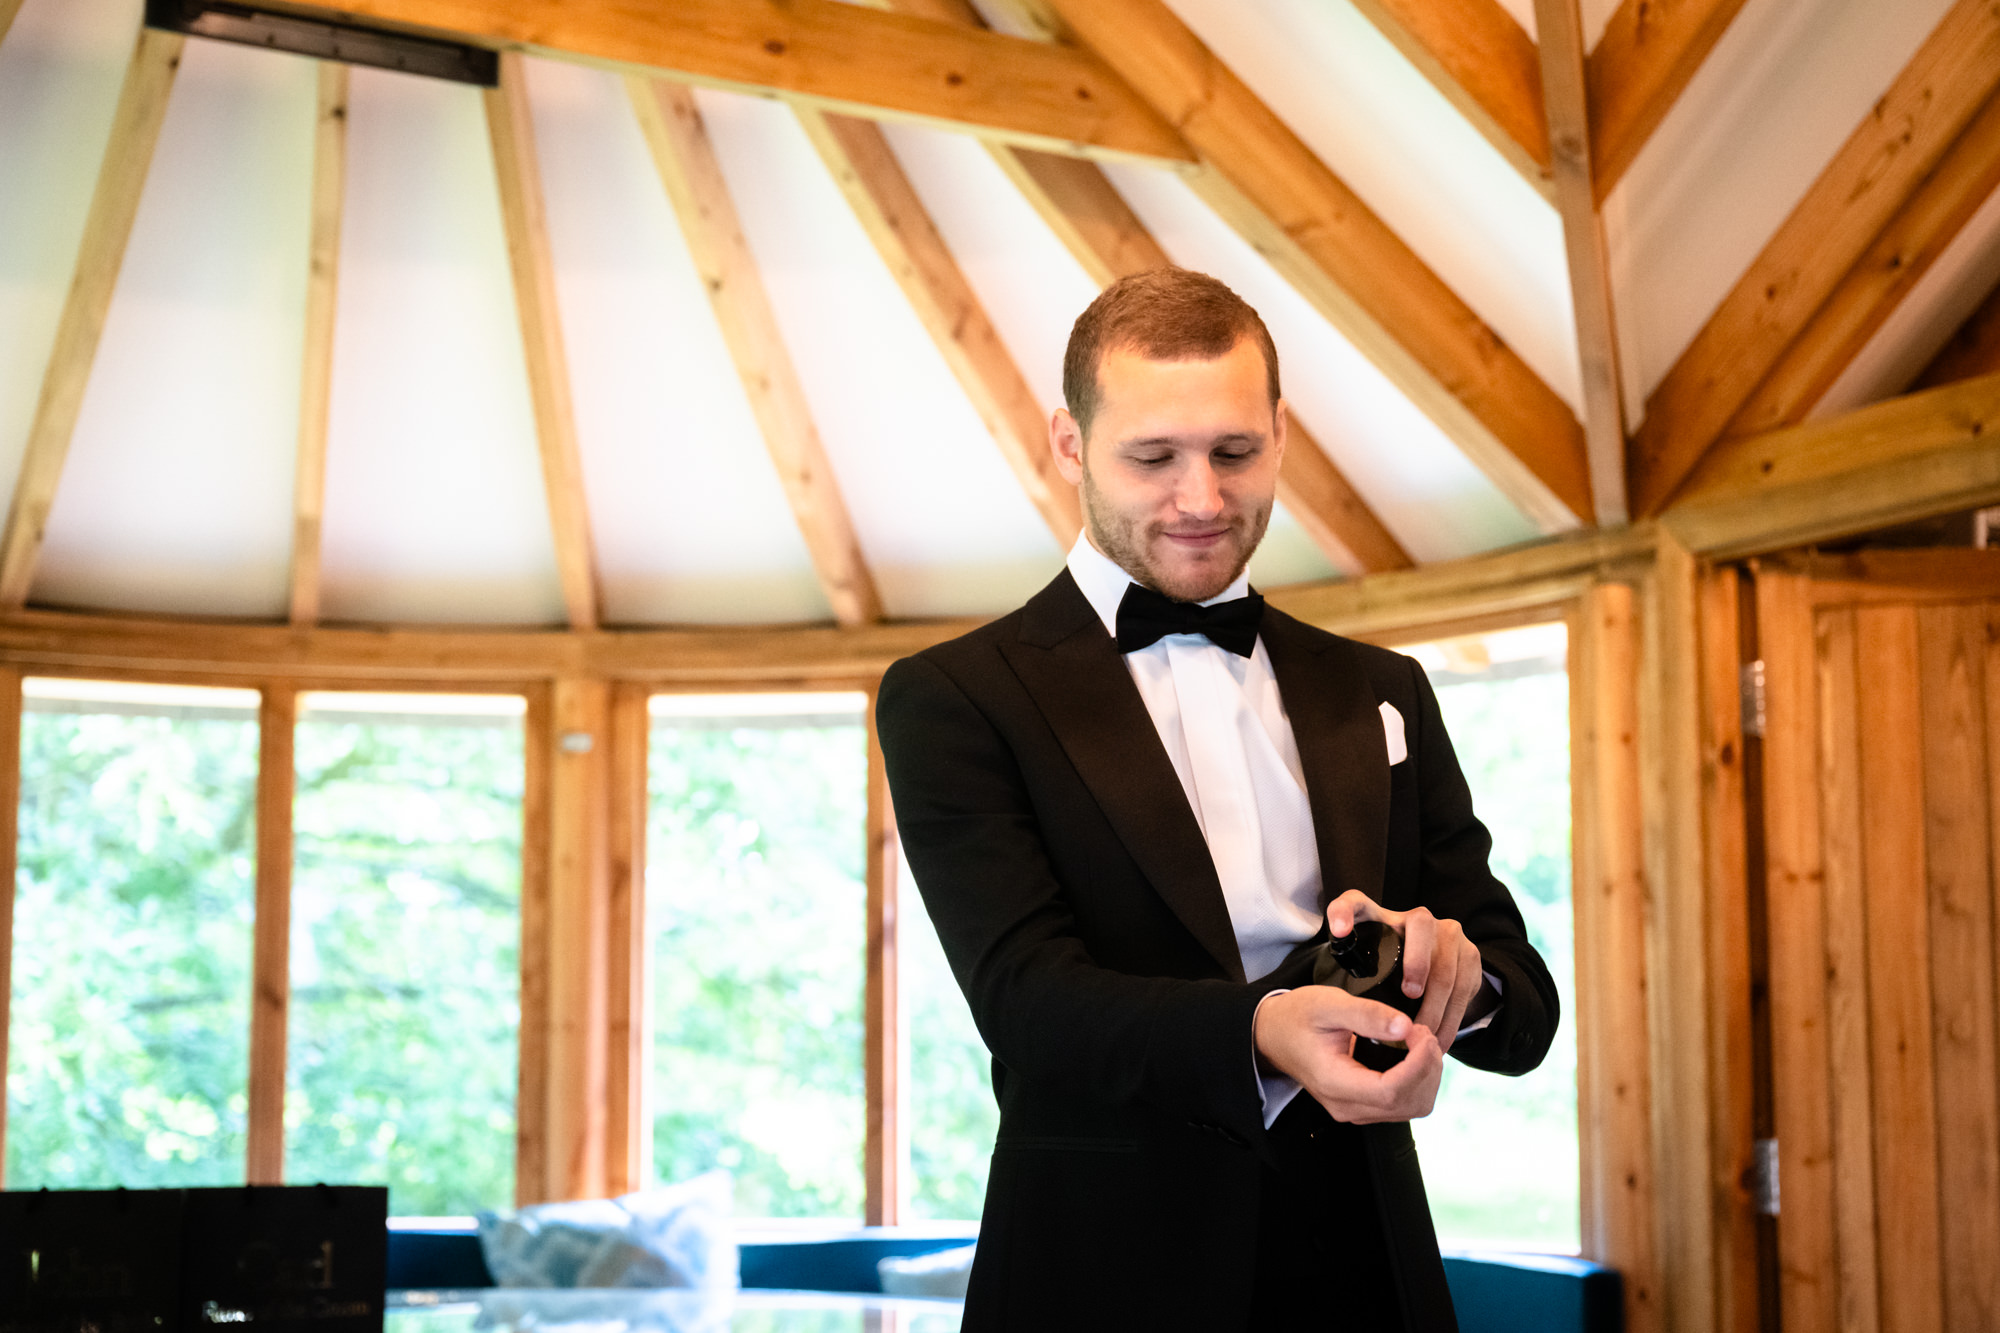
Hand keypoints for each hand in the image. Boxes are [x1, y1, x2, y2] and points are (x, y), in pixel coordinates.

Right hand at [1254, 986, 1442, 1122]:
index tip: (1420, 1032)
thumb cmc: (1296, 1018)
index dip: (1418, 1063)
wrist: (1275, 1034)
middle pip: (1409, 1103)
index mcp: (1335, 1083)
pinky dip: (1419, 1080)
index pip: (1391, 1091)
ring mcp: (1356, 1110)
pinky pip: (1405, 1103)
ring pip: (1412, 1107)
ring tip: (1419, 1041)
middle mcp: (1347, 1106)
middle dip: (1427, 1067)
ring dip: (1427, 1075)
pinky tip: (1414, 1054)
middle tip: (1421, 1031)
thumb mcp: (1327, 1004)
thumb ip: (1366, 1014)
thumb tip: (1404, 1026)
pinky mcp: (1364, 1105)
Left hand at [1327, 890, 1485, 1053]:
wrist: (1432, 967)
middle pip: (1420, 928)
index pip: (1355, 903)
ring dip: (1435, 1004)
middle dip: (1417, 963)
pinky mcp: (1469, 956)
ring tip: (1421, 1033)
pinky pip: (1464, 988)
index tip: (1339, 932)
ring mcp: (1448, 934)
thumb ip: (1347, 964)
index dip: (1344, 912)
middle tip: (1409, 994)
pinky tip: (1439, 1040)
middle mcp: (1418, 918)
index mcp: (1378, 916)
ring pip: (1446, 967)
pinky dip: (1451, 1019)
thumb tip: (1338, 983)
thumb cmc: (1385, 967)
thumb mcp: (1363, 962)